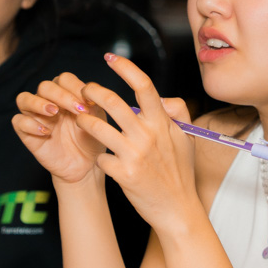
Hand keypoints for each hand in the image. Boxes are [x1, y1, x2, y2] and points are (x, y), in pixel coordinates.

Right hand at [13, 72, 107, 184]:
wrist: (85, 166)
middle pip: (45, 86)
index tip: (88, 103)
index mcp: (66, 94)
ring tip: (54, 113)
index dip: (75, 87)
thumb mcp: (98, 119)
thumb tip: (88, 89)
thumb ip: (95, 102)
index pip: (64, 79)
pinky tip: (46, 132)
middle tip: (77, 110)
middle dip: (61, 95)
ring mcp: (35, 116)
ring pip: (24, 98)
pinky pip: (18, 121)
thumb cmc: (91, 139)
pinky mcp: (26, 133)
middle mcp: (48, 101)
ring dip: (38, 103)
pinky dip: (30, 124)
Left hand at [71, 54, 199, 231]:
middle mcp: (148, 135)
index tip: (110, 58)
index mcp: (162, 123)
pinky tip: (100, 160)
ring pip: (97, 127)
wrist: (178, 209)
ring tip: (81, 120)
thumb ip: (177, 112)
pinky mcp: (123, 174)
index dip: (125, 68)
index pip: (144, 85)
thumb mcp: (186, 138)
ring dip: (84, 121)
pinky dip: (97, 157)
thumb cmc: (181, 172)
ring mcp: (135, 155)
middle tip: (83, 91)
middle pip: (113, 102)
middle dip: (91, 92)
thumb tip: (161, 98)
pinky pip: (100, 157)